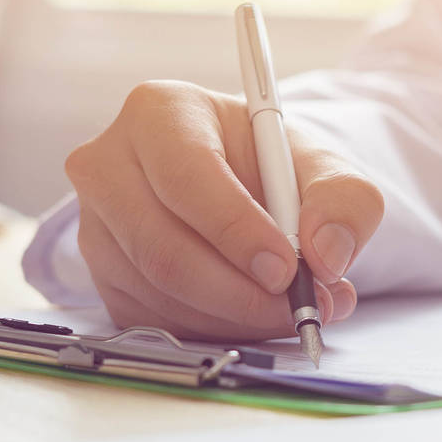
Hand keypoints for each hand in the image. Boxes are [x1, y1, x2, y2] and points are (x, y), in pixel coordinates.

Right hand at [64, 80, 383, 340]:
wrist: (245, 190)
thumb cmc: (275, 169)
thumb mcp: (325, 168)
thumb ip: (344, 201)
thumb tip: (327, 255)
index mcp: (159, 112)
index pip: (186, 177)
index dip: (236, 230)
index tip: (287, 268)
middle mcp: (110, 164)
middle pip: (162, 247)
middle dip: (238, 292)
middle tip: (298, 307)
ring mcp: (97, 224)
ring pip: (159, 291)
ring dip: (234, 316)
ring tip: (292, 309)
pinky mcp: (103, 276)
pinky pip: (152, 320)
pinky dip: (212, 328)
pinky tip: (252, 313)